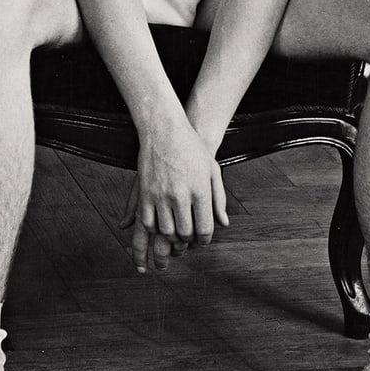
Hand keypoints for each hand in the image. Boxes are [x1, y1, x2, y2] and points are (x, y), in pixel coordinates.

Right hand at [119, 120, 228, 271]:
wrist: (165, 129)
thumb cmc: (192, 148)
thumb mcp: (213, 170)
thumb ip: (219, 198)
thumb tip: (224, 224)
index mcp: (200, 190)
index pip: (204, 229)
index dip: (204, 240)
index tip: (203, 239)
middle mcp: (181, 195)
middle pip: (184, 233)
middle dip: (188, 241)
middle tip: (189, 239)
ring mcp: (161, 194)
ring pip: (165, 231)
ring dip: (170, 237)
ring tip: (175, 234)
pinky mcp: (145, 193)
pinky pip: (147, 221)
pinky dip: (154, 228)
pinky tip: (159, 225)